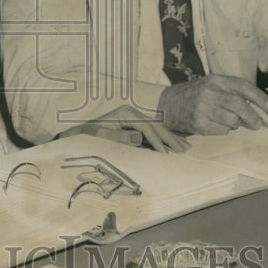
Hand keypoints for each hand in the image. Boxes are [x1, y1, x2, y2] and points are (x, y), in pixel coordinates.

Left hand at [58, 105, 189, 152]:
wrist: (80, 135)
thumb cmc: (89, 137)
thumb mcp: (101, 137)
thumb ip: (119, 138)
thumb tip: (139, 137)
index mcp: (126, 113)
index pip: (146, 127)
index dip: (157, 141)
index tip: (166, 154)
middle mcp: (132, 112)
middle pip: (155, 125)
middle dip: (170, 138)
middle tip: (185, 150)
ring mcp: (134, 118)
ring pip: (157, 128)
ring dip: (171, 138)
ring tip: (186, 147)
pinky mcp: (135, 125)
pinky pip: (153, 132)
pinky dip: (164, 139)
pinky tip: (174, 144)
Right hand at [158, 75, 267, 134]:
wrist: (169, 104)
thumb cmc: (196, 95)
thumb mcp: (212, 86)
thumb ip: (232, 93)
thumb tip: (258, 108)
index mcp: (215, 80)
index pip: (242, 86)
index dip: (259, 97)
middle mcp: (209, 92)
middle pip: (239, 105)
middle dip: (253, 116)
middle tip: (258, 123)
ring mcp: (203, 108)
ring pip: (232, 121)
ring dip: (236, 124)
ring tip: (228, 120)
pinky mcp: (200, 123)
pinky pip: (223, 130)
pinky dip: (224, 129)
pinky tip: (215, 124)